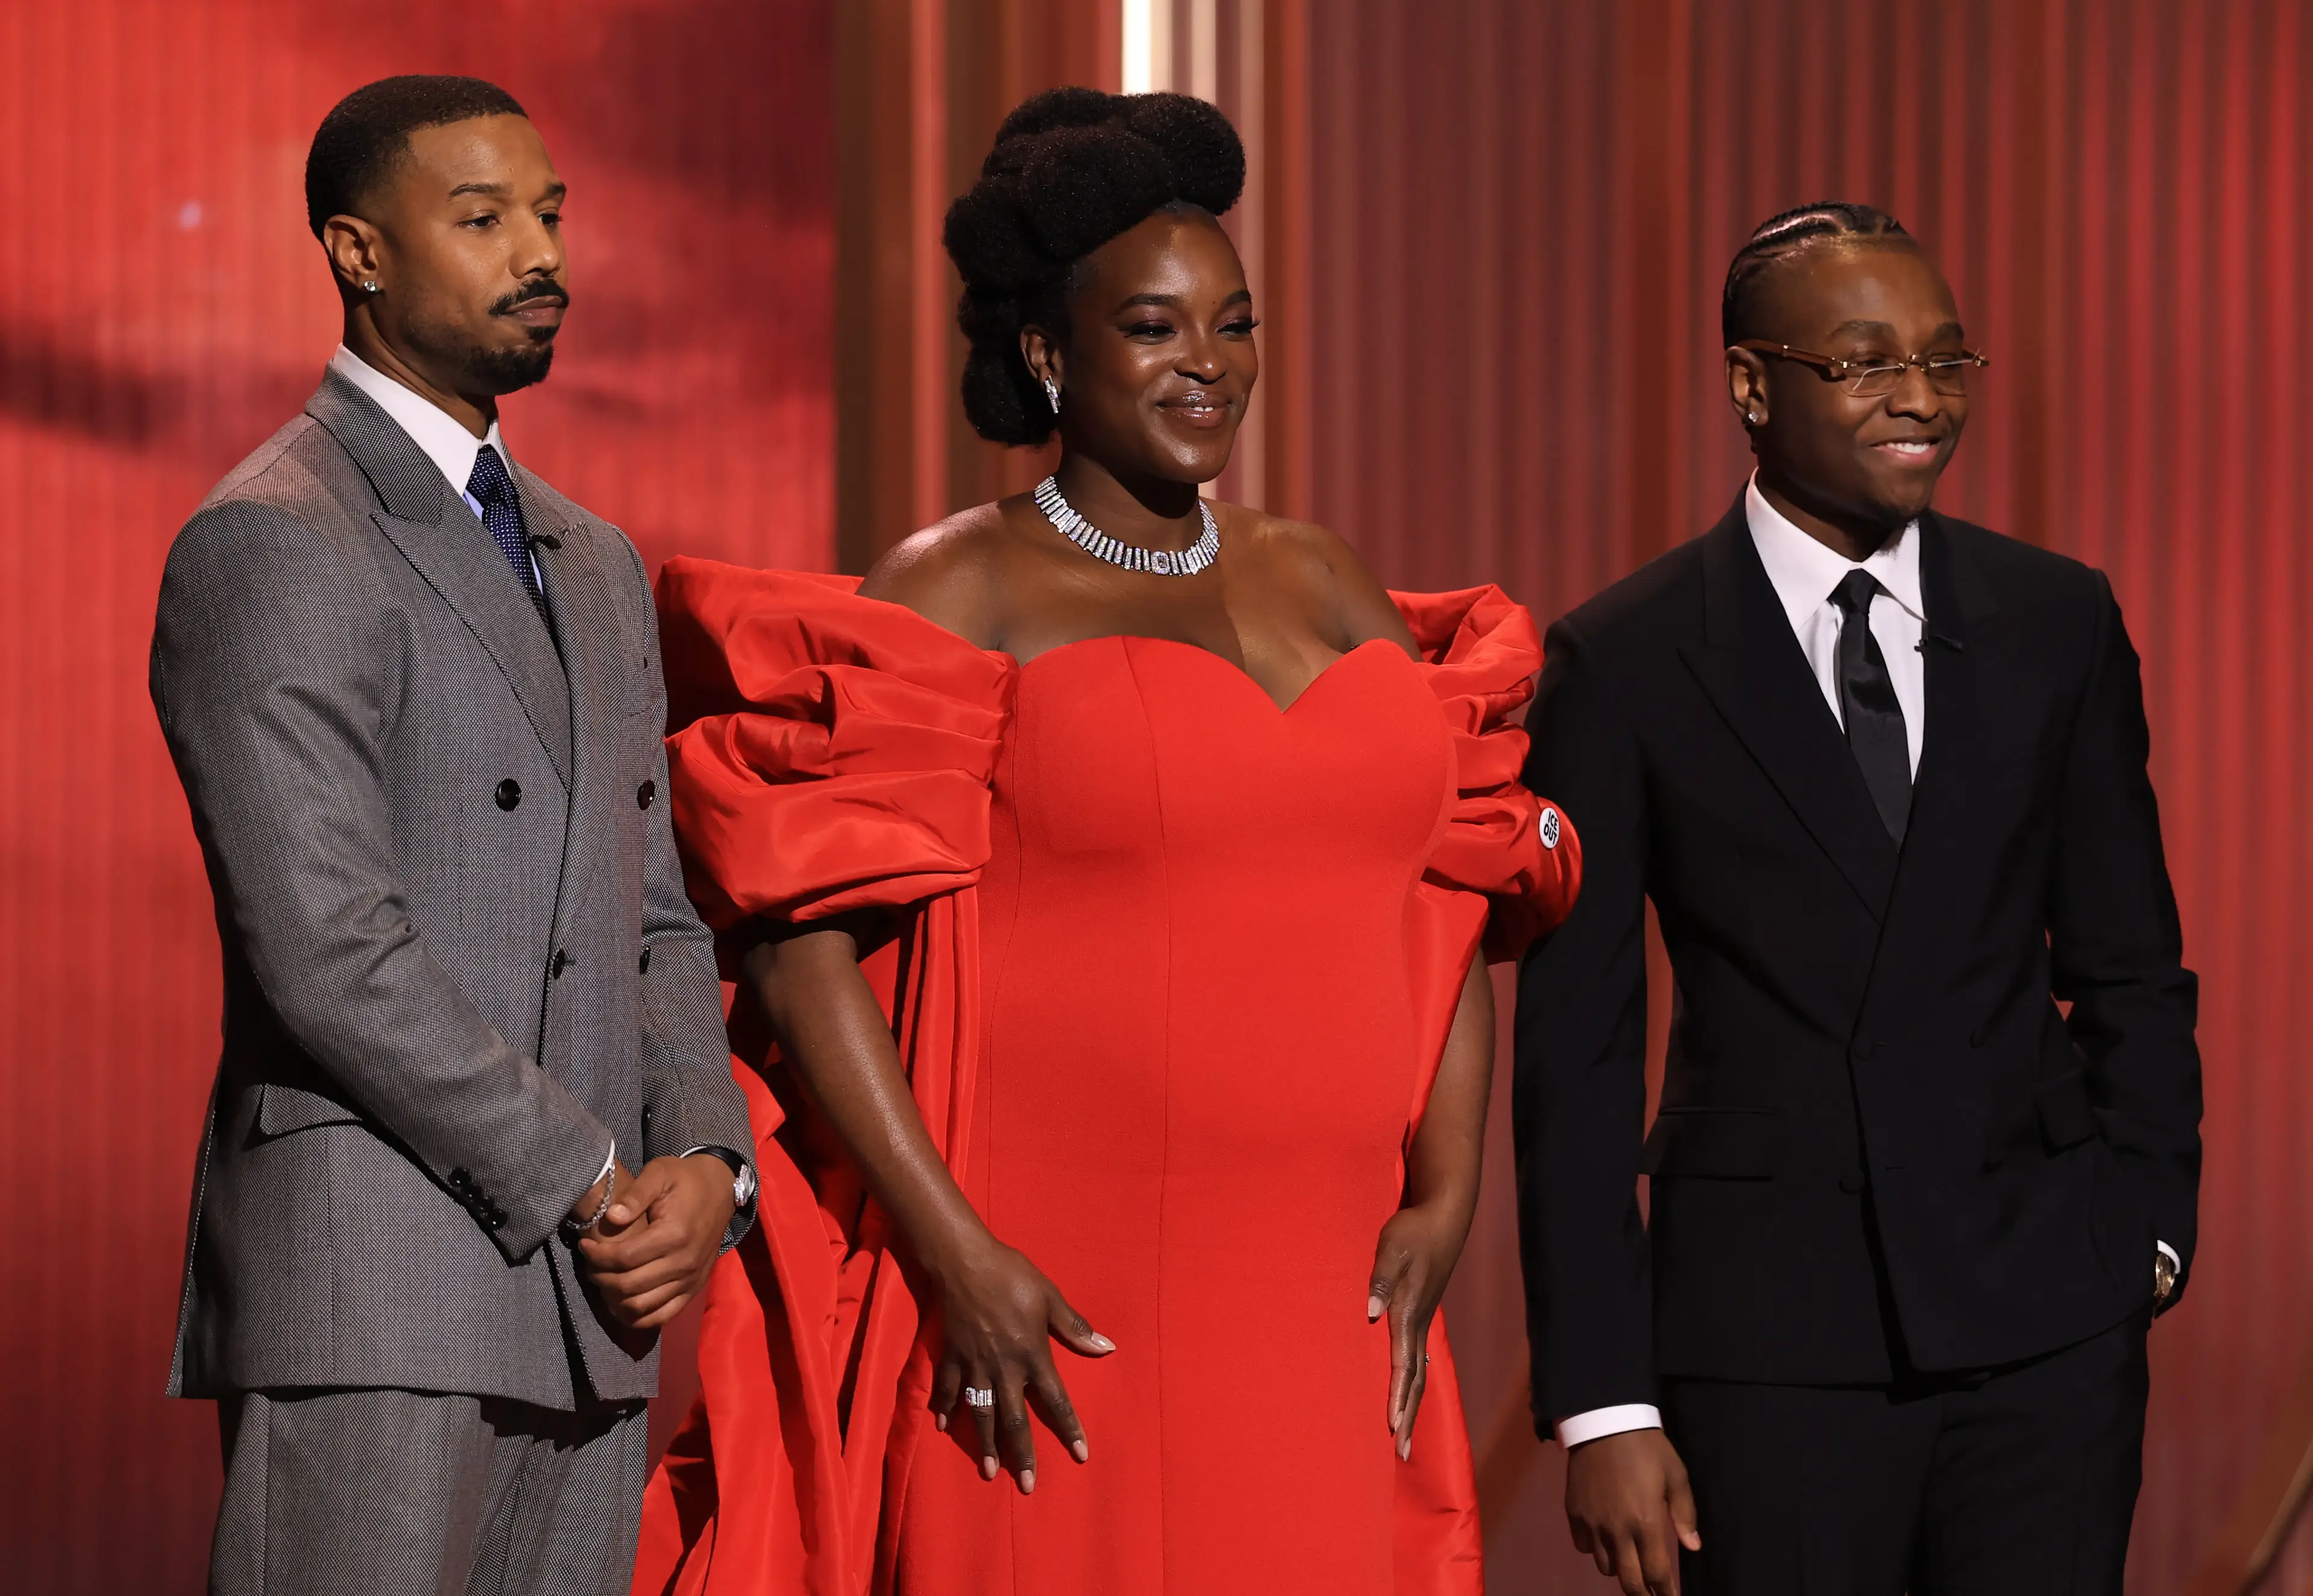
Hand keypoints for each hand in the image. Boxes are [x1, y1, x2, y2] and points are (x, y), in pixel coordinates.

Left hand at [575, 1154, 737, 1329]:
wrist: (720, 1189)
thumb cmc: (685, 1179)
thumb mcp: (659, 1172)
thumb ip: (635, 1194)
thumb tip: (611, 1217)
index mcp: (674, 1234)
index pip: (624, 1258)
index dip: (597, 1256)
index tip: (584, 1246)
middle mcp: (684, 1263)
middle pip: (629, 1286)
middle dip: (600, 1277)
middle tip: (590, 1264)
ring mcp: (690, 1280)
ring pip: (642, 1307)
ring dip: (614, 1299)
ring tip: (604, 1279)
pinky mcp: (693, 1289)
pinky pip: (662, 1316)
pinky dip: (637, 1317)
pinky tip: (621, 1302)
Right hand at [924, 1234, 1112, 1493]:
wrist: (964, 1261)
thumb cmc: (1012, 1276)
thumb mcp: (1050, 1297)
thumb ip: (1074, 1326)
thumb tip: (1106, 1347)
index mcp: (1032, 1355)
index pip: (1055, 1400)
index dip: (1069, 1429)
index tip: (1080, 1455)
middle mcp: (1004, 1368)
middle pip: (1015, 1420)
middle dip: (1022, 1454)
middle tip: (1027, 1485)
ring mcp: (975, 1365)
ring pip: (981, 1414)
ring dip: (985, 1444)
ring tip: (989, 1471)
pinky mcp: (952, 1357)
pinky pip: (949, 1390)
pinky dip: (946, 1410)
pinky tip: (944, 1428)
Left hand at [1366, 1201, 1465, 1459]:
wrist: (1443, 1218)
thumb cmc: (1412, 1232)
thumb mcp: (1390, 1249)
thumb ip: (1378, 1278)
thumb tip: (1369, 1311)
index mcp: (1408, 1313)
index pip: (1402, 1365)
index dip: (1397, 1397)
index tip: (1393, 1427)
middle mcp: (1417, 1324)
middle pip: (1415, 1380)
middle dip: (1408, 1417)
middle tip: (1402, 1452)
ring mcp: (1422, 1321)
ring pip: (1419, 1374)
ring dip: (1412, 1406)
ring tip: (1405, 1438)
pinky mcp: (1421, 1315)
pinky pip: (1417, 1359)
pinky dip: (1413, 1384)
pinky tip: (1409, 1396)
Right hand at [1565, 1427, 1700, 1595]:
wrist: (1603, 1420)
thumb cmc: (1646, 1447)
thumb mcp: (1675, 1474)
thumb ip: (1684, 1513)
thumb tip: (1693, 1546)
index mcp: (1646, 1522)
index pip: (1658, 1574)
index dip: (1667, 1593)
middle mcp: (1617, 1530)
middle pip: (1629, 1582)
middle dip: (1643, 1593)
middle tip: (1651, 1592)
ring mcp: (1592, 1523)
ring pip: (1605, 1566)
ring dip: (1620, 1568)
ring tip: (1629, 1557)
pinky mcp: (1574, 1513)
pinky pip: (1584, 1546)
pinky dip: (1595, 1548)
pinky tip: (1604, 1536)